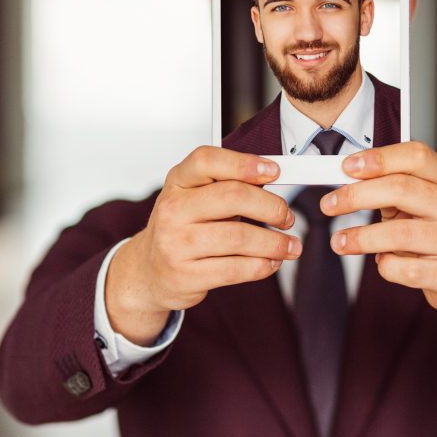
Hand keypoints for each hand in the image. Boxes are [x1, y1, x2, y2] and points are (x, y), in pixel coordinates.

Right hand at [106, 147, 300, 344]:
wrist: (149, 271)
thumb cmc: (180, 228)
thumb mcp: (195, 197)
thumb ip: (228, 185)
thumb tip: (271, 181)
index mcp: (178, 182)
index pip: (208, 161)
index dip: (244, 163)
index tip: (272, 171)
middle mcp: (173, 209)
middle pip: (233, 197)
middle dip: (271, 206)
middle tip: (286, 216)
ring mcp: (176, 243)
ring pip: (239, 237)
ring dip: (274, 242)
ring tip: (288, 245)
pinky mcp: (185, 275)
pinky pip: (235, 269)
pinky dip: (261, 265)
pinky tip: (270, 261)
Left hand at [320, 142, 436, 339]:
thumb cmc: (435, 232)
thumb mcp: (419, 202)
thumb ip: (390, 188)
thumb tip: (346, 180)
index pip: (416, 156)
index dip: (379, 158)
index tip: (347, 167)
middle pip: (402, 189)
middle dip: (357, 195)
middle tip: (329, 204)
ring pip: (400, 233)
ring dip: (361, 237)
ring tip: (340, 241)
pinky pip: (404, 269)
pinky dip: (384, 265)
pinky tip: (382, 261)